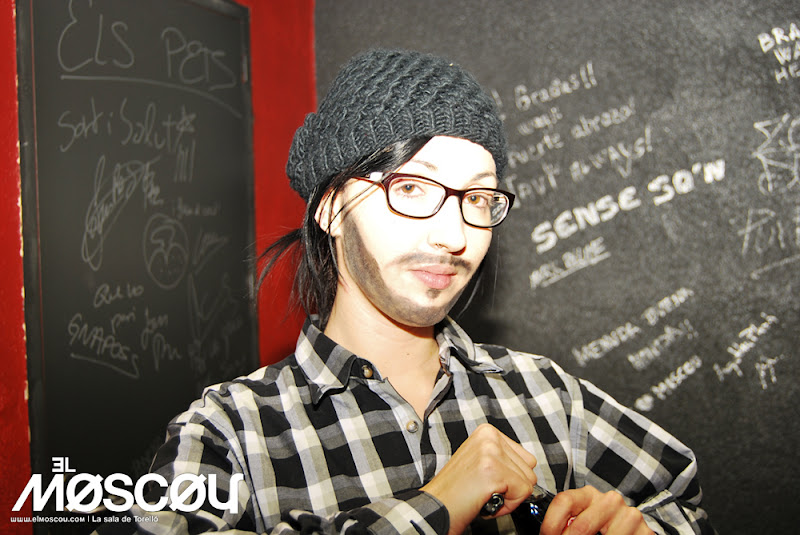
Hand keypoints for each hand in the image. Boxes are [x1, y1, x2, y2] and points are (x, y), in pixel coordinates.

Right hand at [421, 423, 536, 534]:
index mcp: (487, 432)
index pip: (526, 458)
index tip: (489, 480)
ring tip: (485, 494)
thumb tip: (530, 466)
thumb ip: (504, 457)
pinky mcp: (494, 471)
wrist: (436, 507)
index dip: (511, 477)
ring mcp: (491, 452)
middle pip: (530, 469)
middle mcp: (490, 437)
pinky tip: (487, 501)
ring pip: (528, 481)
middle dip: (511, 487)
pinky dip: (508, 505)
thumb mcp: (480, 460)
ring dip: (509, 496)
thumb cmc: (457, 490)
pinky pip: (523, 493)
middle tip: (486, 489)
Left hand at [540, 486, 653, 534]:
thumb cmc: (601, 527)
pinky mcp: (644, 531)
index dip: (551, 524)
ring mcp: (629, 515)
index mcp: (588, 494)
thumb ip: (567, 522)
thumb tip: (548, 534)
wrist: (629, 529)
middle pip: (582, 526)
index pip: (564, 501)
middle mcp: (610, 500)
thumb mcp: (582, 519)